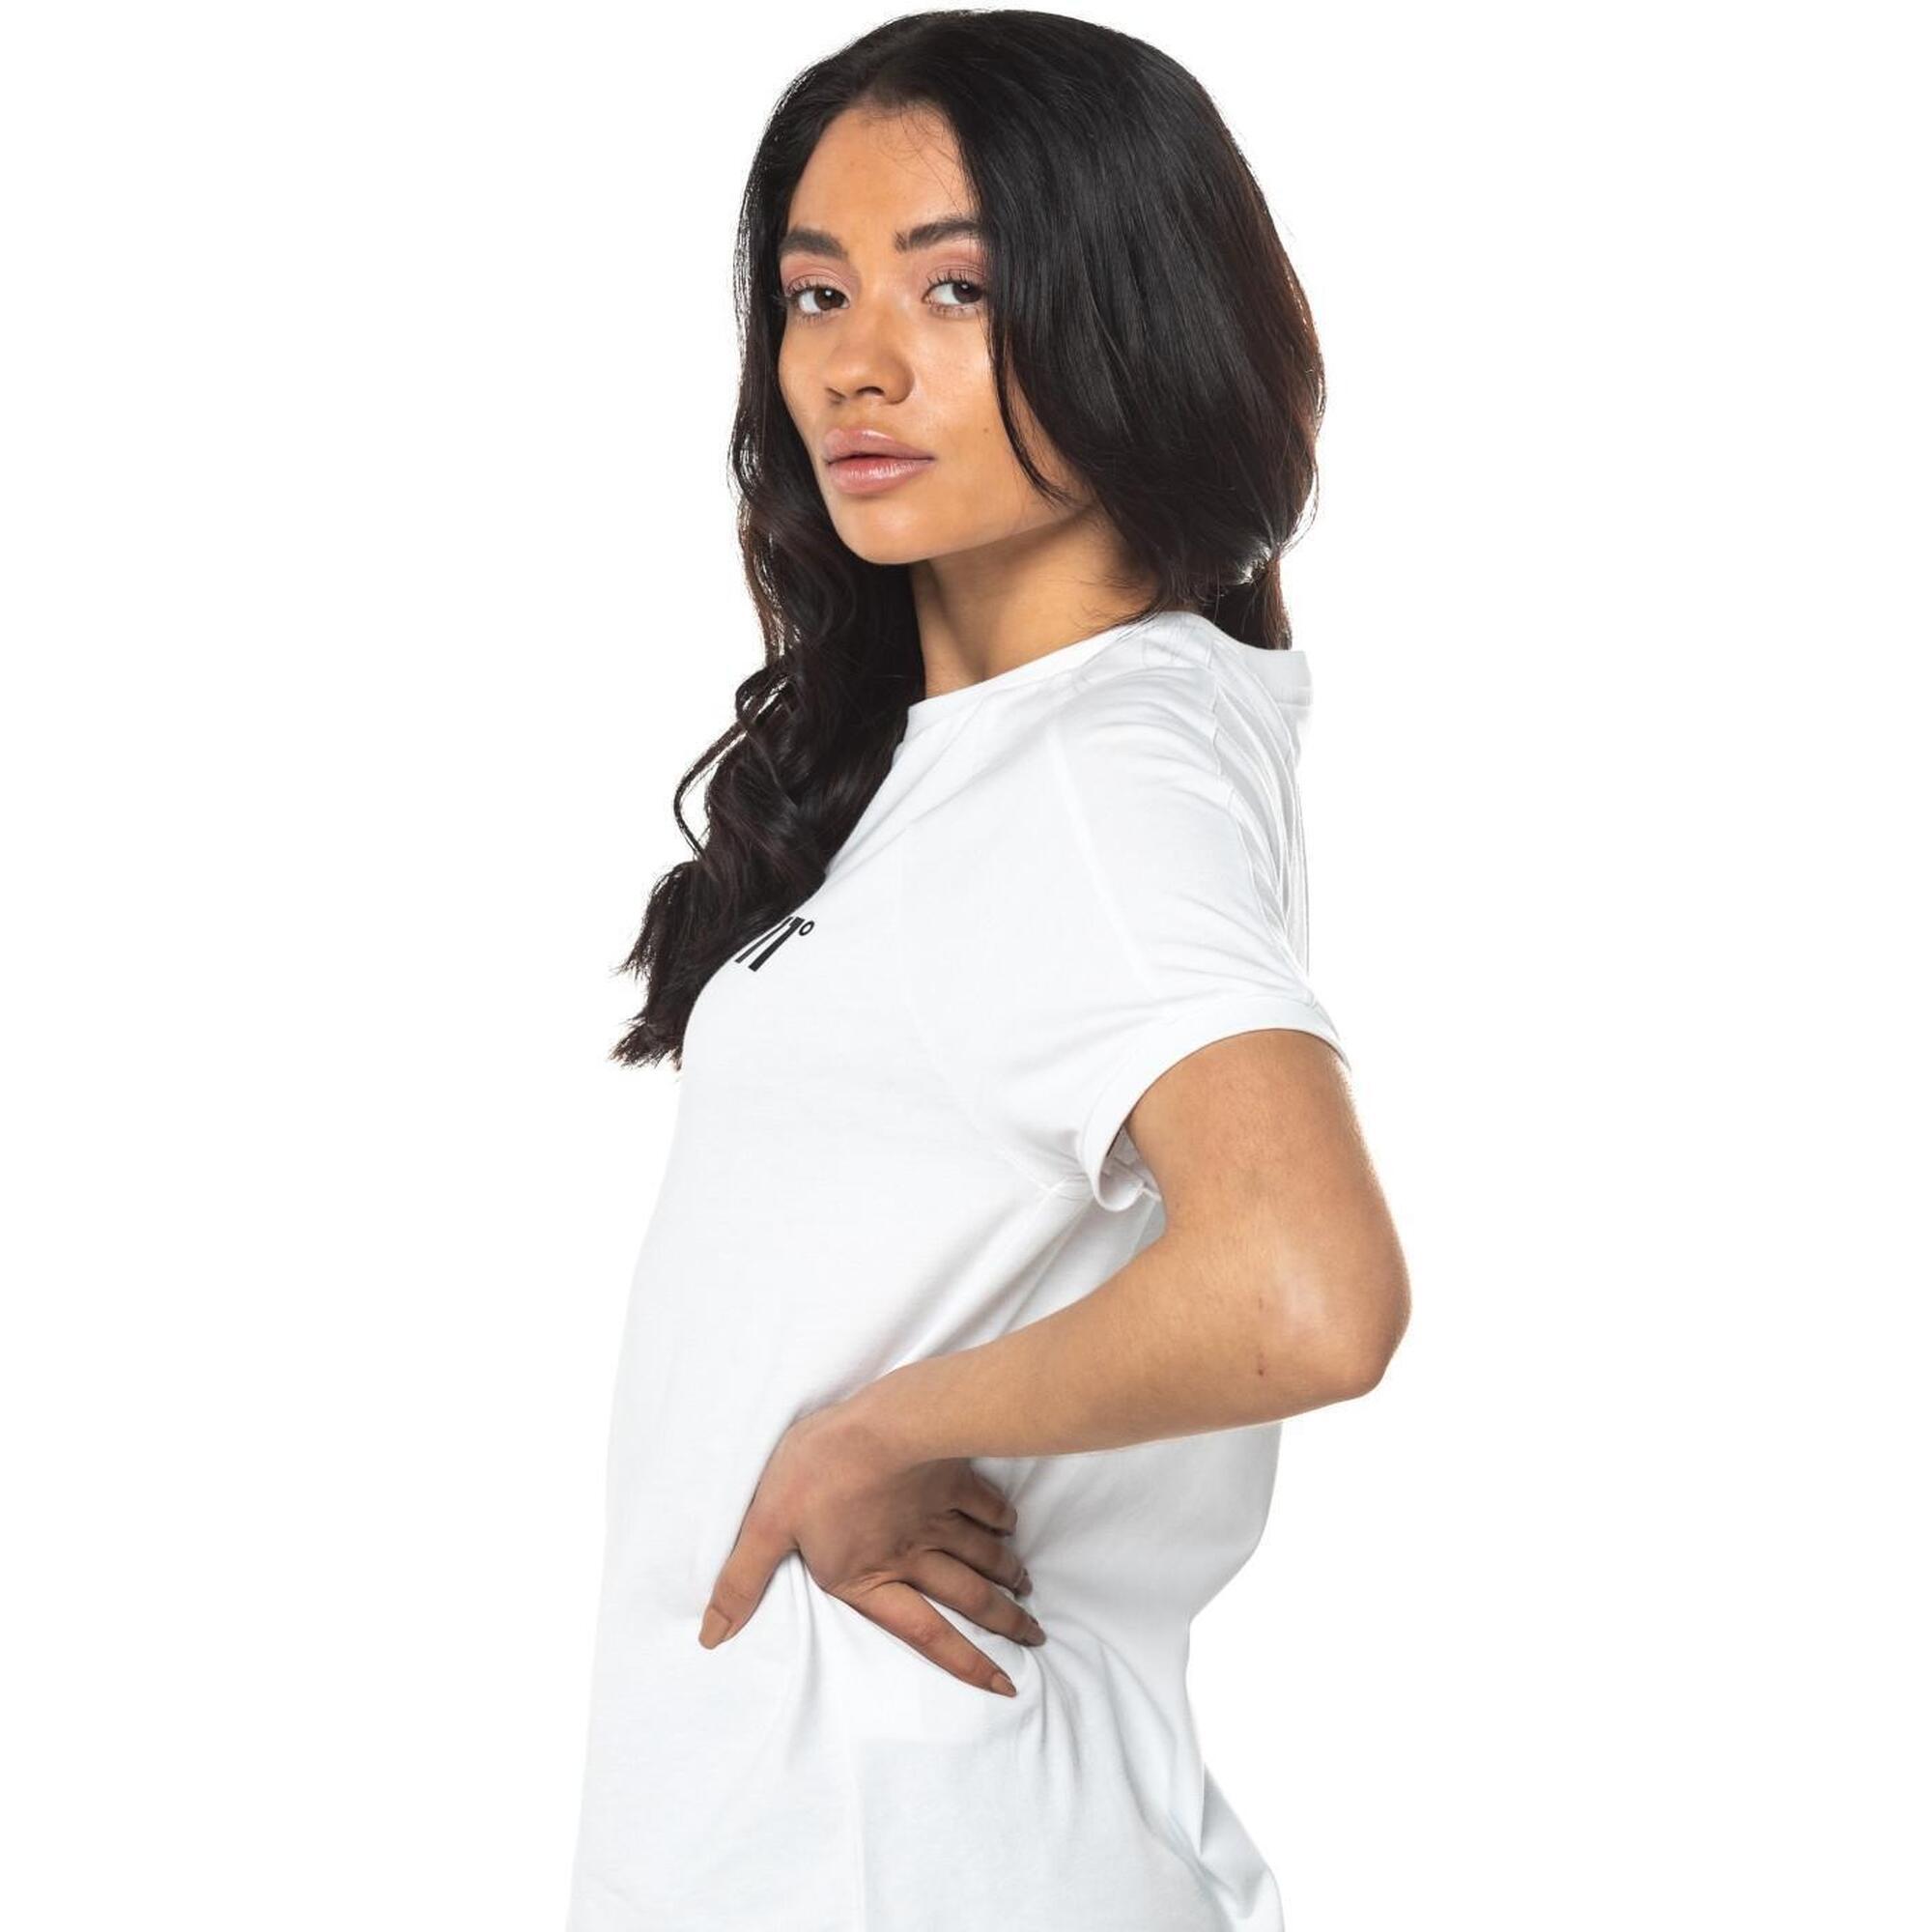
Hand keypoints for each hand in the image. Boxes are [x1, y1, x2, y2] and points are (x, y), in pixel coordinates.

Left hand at [697, 1396, 1045, 1695]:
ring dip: (1007, 1576)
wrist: (873, 1422)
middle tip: (1036, 1639)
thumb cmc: (815, 1472)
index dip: (965, 1662)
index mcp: (871, 1575)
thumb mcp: (766, 1528)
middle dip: (1004, 1623)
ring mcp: (937, 1513)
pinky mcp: (949, 1476)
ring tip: (1029, 1594)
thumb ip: (742, 1582)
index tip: (1004, 1685)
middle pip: (968, 1597)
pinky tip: (1012, 1527)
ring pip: (982, 1554)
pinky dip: (1001, 1519)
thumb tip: (710, 1637)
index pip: (924, 1632)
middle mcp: (913, 1552)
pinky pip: (983, 1505)